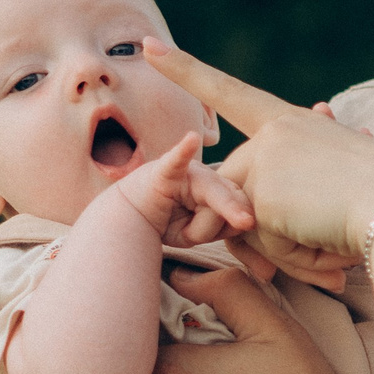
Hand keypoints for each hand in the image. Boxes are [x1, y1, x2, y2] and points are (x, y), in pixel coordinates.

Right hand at [111, 128, 256, 247]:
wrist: (128, 215)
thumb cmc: (165, 222)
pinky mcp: (164, 171)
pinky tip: (191, 139)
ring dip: (195, 228)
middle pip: (230, 204)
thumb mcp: (196, 232)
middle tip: (187, 230)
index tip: (209, 234)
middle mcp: (208, 174)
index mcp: (219, 186)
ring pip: (212, 202)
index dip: (229, 228)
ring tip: (173, 223)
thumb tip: (245, 220)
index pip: (243, 207)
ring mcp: (188, 170)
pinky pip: (177, 160)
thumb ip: (222, 226)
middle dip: (211, 228)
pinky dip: (184, 151)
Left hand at [142, 40, 373, 264]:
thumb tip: (215, 226)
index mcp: (293, 123)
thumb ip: (276, 202)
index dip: (186, 70)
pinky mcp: (260, 193)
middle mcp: (272, 133)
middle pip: (230, 189)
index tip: (150, 46)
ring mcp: (263, 159)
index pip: (229, 93)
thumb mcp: (328, 191)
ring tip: (334, 241)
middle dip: (240, 228)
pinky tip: (328, 246)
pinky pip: (258, 243)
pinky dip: (291, 258)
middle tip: (265, 227)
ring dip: (282, 249)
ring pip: (241, 221)